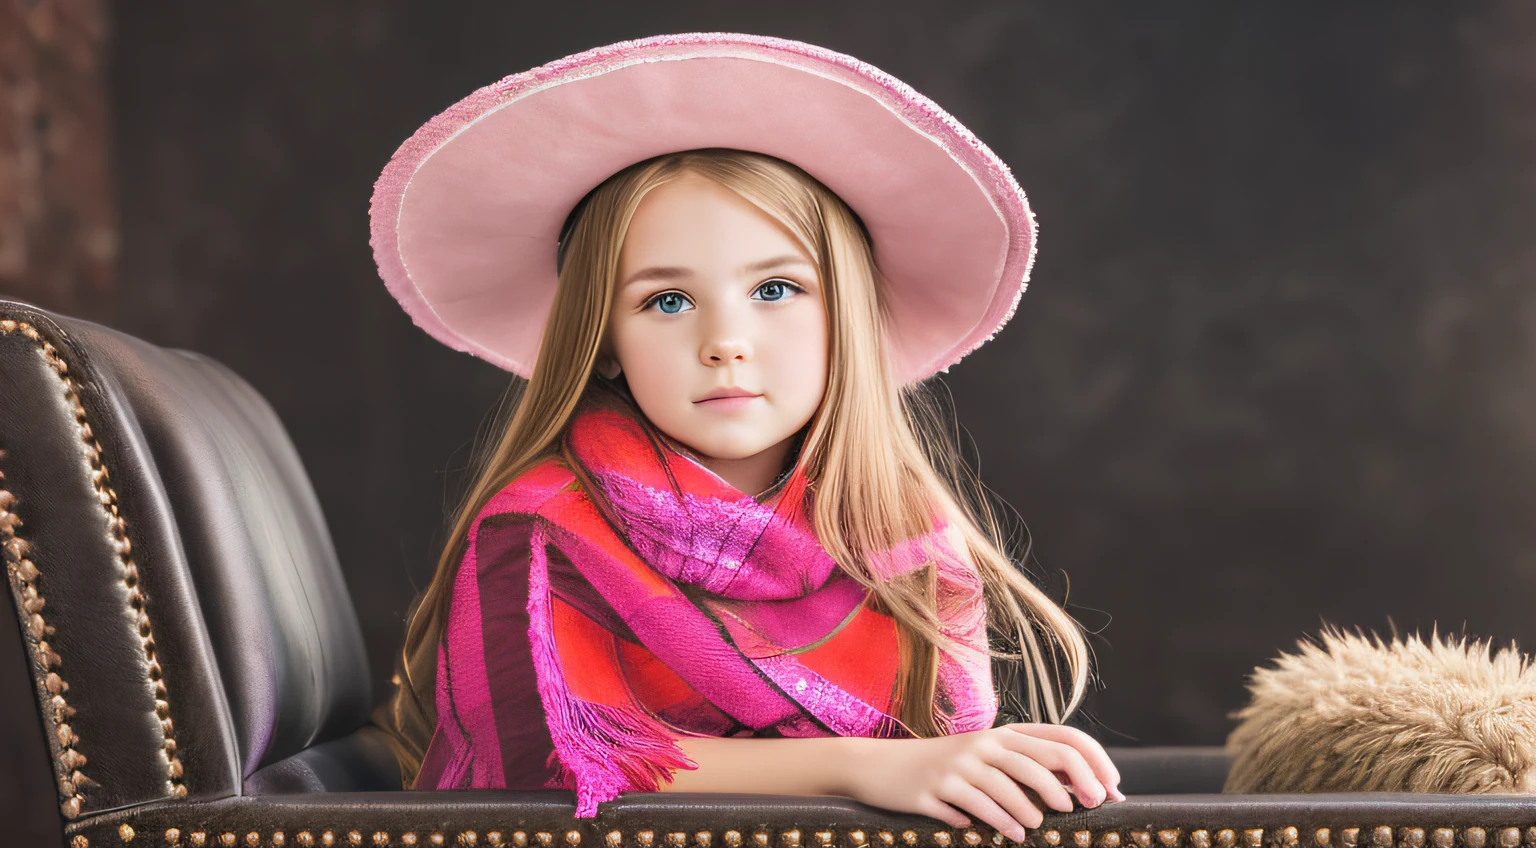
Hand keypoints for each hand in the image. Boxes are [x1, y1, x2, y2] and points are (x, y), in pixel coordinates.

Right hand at [844, 723, 1123, 841]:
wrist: (882, 767)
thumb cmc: (946, 768)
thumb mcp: (987, 759)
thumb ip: (1027, 768)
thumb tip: (1081, 789)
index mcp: (1004, 734)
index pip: (1064, 737)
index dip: (1094, 762)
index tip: (1111, 790)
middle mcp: (985, 743)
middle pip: (1041, 759)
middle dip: (1069, 787)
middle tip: (1083, 809)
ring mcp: (959, 765)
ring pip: (1008, 787)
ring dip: (1030, 812)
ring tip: (1036, 828)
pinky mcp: (936, 787)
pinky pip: (975, 808)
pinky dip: (998, 824)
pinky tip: (1010, 835)